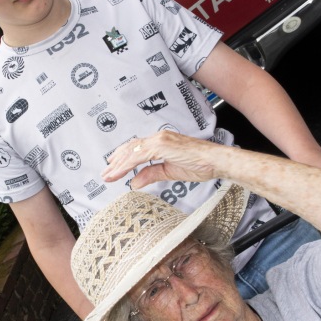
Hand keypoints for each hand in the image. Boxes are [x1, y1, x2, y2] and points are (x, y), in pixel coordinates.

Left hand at [104, 131, 221, 187]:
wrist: (215, 161)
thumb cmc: (199, 164)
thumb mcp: (170, 172)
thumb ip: (151, 174)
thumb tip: (134, 182)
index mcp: (161, 141)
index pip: (136, 148)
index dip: (123, 158)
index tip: (113, 168)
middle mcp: (158, 137)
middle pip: (130, 148)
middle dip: (116, 161)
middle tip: (105, 173)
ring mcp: (160, 140)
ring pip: (132, 151)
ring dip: (118, 165)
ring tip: (108, 175)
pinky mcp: (162, 145)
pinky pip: (139, 156)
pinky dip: (127, 165)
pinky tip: (119, 173)